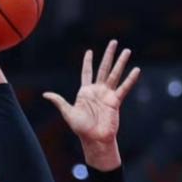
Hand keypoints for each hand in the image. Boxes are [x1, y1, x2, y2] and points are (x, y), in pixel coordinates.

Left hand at [43, 40, 140, 169]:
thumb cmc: (81, 128)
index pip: (87, 72)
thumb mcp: (68, 113)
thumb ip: (59, 102)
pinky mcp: (115, 101)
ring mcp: (107, 95)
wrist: (94, 139)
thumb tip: (45, 94)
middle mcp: (97, 90)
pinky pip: (124, 88)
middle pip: (104, 68)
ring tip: (127, 50)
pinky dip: (130, 79)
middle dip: (109, 55)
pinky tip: (136, 70)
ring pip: (115, 74)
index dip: (88, 62)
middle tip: (114, 42)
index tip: (89, 52)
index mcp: (85, 91)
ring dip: (121, 62)